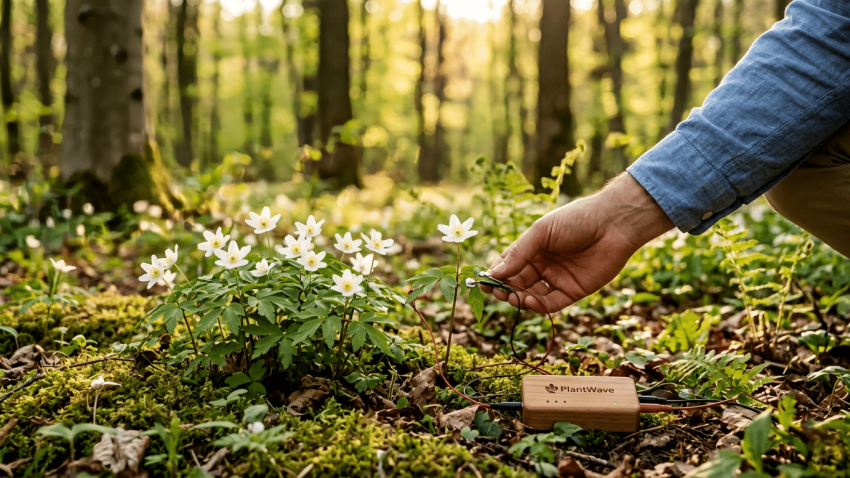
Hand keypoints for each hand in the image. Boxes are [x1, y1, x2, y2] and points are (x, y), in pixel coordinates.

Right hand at [481, 173, 673, 312]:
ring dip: (519, 299)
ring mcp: (558, 279)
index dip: (496, 274)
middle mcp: (544, 265)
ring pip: (532, 295)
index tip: (484, 282)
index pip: (509, 265)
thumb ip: (518, 254)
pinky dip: (538, 306)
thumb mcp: (541, 233)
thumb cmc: (576, 220)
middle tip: (497, 292)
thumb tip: (493, 273)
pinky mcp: (573, 291)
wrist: (613, 224)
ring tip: (513, 297)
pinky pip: (551, 303)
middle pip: (518, 282)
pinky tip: (528, 301)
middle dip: (505, 288)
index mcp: (533, 248)